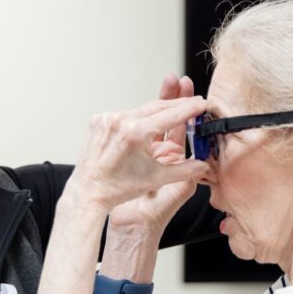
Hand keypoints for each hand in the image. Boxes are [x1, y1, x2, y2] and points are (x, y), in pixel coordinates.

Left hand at [66, 96, 208, 213]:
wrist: (88, 192)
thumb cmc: (118, 188)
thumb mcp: (156, 179)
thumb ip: (185, 170)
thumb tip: (204, 165)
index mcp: (136, 133)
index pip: (171, 115)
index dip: (190, 109)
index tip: (202, 103)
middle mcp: (120, 121)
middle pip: (157, 107)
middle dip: (177, 104)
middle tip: (193, 101)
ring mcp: (107, 118)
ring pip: (141, 110)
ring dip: (158, 111)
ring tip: (174, 110)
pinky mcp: (98, 119)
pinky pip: (124, 114)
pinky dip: (137, 117)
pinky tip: (147, 122)